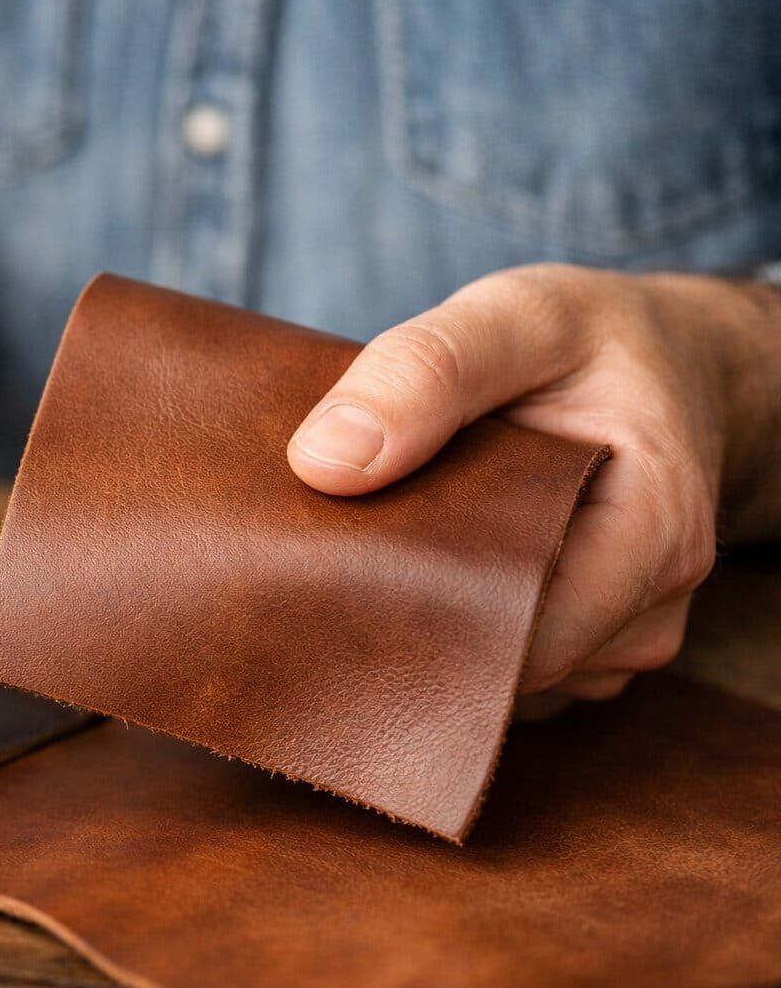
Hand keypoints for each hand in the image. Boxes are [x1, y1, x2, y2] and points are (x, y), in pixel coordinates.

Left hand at [286, 263, 780, 716]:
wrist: (665, 366)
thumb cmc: (591, 341)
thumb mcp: (518, 314)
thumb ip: (426, 369)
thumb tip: (323, 462)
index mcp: (654, 537)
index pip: (520, 639)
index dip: (420, 612)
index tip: (340, 561)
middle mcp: (645, 615)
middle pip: (497, 666)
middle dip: (412, 619)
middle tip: (339, 548)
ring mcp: (615, 643)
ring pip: (492, 673)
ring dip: (426, 619)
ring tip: (388, 538)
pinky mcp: (581, 648)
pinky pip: (499, 663)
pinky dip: (448, 618)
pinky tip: (418, 559)